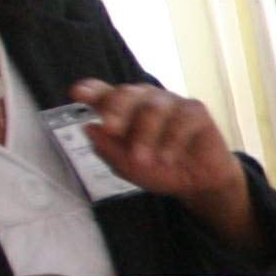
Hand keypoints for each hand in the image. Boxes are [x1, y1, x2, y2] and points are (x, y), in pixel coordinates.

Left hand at [65, 81, 244, 213]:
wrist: (198, 184)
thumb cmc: (160, 170)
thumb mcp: (127, 167)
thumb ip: (108, 149)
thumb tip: (89, 127)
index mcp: (124, 110)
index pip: (104, 93)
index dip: (91, 90)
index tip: (77, 93)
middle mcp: (145, 100)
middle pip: (126, 93)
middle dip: (116, 110)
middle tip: (112, 129)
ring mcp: (171, 103)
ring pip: (152, 107)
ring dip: (145, 135)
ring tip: (144, 160)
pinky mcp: (195, 112)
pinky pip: (181, 119)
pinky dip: (172, 140)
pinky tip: (168, 158)